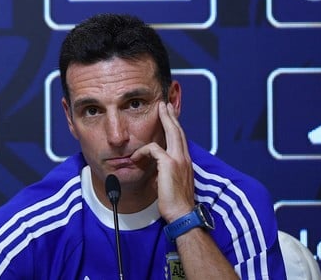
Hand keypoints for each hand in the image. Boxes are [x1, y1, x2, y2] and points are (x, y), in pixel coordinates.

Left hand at [130, 101, 196, 221]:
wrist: (182, 214)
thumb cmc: (176, 202)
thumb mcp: (171, 182)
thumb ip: (165, 171)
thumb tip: (156, 167)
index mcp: (185, 162)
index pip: (181, 140)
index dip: (175, 127)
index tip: (171, 118)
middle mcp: (184, 158)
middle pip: (178, 131)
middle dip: (171, 116)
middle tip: (165, 105)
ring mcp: (178, 160)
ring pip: (172, 133)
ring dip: (165, 120)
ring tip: (159, 110)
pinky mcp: (169, 164)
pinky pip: (154, 149)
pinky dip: (143, 152)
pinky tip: (135, 158)